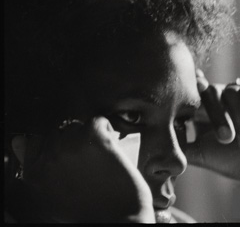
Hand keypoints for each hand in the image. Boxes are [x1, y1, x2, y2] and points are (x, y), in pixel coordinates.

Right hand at [19, 117, 154, 222]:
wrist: (117, 219)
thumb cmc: (87, 213)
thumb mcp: (49, 200)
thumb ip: (36, 176)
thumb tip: (23, 148)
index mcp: (34, 173)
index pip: (35, 146)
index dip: (54, 151)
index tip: (66, 156)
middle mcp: (48, 156)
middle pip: (55, 135)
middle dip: (70, 144)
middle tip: (87, 157)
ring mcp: (70, 145)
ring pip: (75, 127)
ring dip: (86, 137)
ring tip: (99, 154)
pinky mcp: (95, 137)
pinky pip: (97, 120)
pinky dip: (105, 128)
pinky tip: (110, 144)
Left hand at [184, 70, 239, 183]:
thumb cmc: (233, 163)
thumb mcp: (203, 154)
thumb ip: (181, 146)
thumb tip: (155, 143)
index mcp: (204, 110)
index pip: (192, 95)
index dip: (187, 92)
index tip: (182, 93)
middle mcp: (220, 98)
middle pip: (209, 93)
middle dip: (217, 116)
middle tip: (226, 139)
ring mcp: (239, 93)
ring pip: (230, 93)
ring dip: (237, 119)